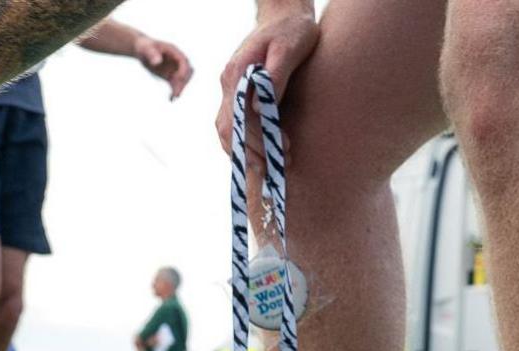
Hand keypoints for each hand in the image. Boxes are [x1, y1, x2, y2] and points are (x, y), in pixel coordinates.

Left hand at [133, 37, 192, 99]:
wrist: (142, 50)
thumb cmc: (144, 47)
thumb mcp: (146, 49)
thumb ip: (152, 54)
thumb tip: (157, 62)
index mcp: (174, 51)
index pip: (184, 61)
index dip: (183, 69)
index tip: (179, 78)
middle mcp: (177, 60)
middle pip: (187, 71)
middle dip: (184, 81)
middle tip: (177, 91)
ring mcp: (174, 68)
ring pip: (183, 80)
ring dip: (180, 88)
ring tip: (174, 97)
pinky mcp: (170, 76)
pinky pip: (175, 84)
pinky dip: (174, 91)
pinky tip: (171, 99)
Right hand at [214, 9, 318, 156]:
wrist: (284, 16)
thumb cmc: (292, 29)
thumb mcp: (289, 47)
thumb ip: (275, 76)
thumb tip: (262, 109)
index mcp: (236, 73)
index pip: (237, 117)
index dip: (256, 139)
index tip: (280, 150)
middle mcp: (227, 83)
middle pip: (227, 129)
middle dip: (249, 152)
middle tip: (275, 167)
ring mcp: (229, 89)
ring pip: (225, 130)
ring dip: (244, 152)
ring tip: (269, 167)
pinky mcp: (237, 93)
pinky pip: (232, 125)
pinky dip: (242, 143)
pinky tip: (259, 154)